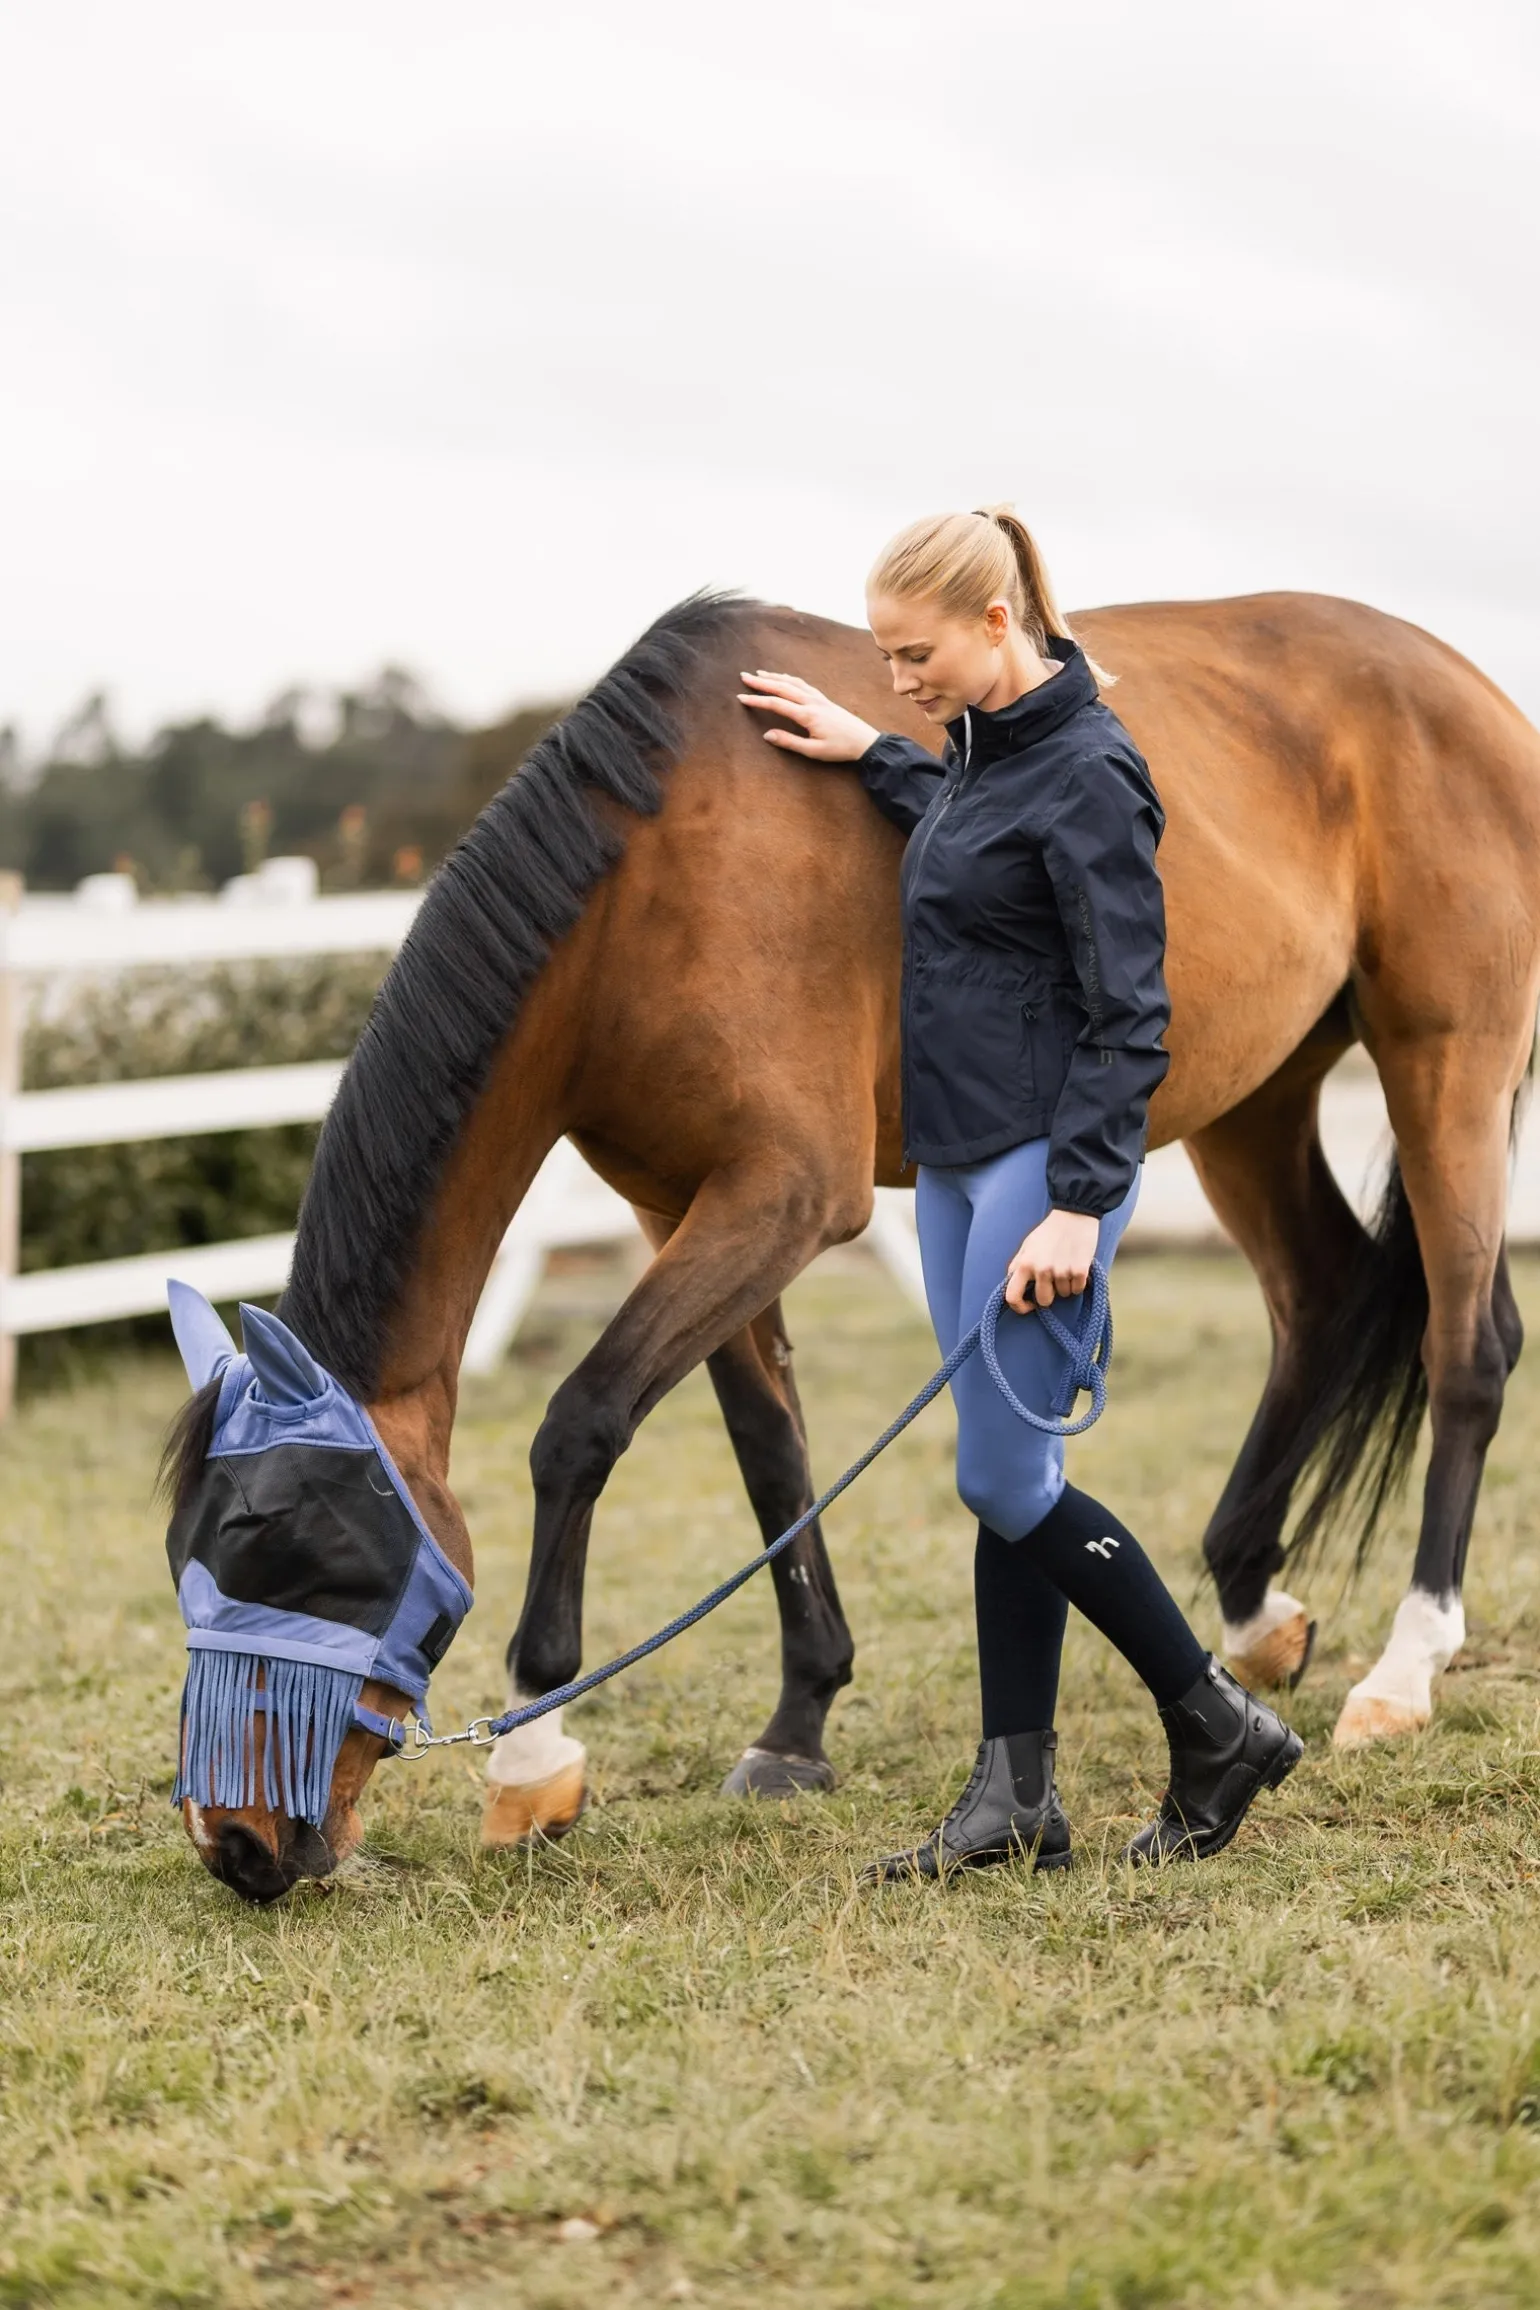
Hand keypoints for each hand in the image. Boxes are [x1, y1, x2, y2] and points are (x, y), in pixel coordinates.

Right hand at [736, 669, 881, 761]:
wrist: (865, 742)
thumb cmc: (840, 749)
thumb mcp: (814, 751)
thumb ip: (790, 742)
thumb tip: (767, 735)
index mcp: (807, 715)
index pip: (776, 704)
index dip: (757, 700)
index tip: (741, 697)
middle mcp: (811, 702)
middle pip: (782, 687)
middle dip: (762, 682)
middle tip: (744, 677)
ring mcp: (819, 698)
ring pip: (793, 682)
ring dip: (775, 677)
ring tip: (760, 674)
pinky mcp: (824, 699)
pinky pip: (803, 684)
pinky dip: (790, 679)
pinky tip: (784, 678)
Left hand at [1005, 1209, 1100, 1313]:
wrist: (1074, 1214)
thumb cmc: (1049, 1231)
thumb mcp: (1027, 1246)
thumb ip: (1017, 1266)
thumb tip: (1010, 1285)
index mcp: (1024, 1264)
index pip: (1012, 1296)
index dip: (1019, 1307)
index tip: (1028, 1306)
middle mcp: (1042, 1270)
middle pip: (1044, 1301)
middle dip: (1049, 1295)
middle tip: (1053, 1281)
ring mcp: (1061, 1271)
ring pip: (1064, 1295)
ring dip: (1066, 1285)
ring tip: (1066, 1266)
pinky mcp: (1080, 1270)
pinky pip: (1078, 1289)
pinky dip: (1078, 1282)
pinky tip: (1077, 1267)